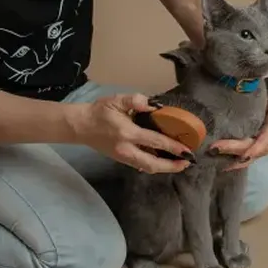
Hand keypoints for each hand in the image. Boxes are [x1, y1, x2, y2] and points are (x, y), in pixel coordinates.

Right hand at [67, 93, 193, 173]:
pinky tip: (163, 161)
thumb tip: (154, 105)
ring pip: (148, 167)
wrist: (81, 126)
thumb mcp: (116, 100)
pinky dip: (154, 165)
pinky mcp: (121, 159)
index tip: (187, 150)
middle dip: (172, 166)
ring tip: (179, 163)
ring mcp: (123, 157)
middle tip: (187, 162)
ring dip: (164, 168)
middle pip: (153, 164)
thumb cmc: (99, 112)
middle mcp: (126, 149)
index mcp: (127, 133)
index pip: (155, 141)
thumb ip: (136, 100)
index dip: (173, 147)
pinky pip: (141, 165)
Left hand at [212, 92, 267, 171]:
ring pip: (242, 156)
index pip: (265, 143)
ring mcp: (254, 145)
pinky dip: (225, 157)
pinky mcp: (245, 145)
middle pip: (250, 150)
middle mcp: (264, 142)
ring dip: (227, 158)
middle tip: (215, 148)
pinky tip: (213, 159)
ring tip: (212, 157)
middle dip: (233, 151)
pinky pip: (236, 154)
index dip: (255, 149)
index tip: (244, 155)